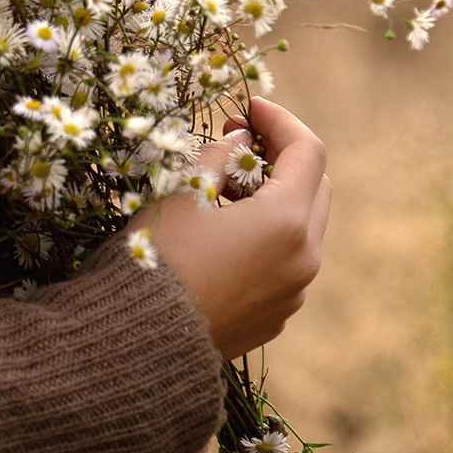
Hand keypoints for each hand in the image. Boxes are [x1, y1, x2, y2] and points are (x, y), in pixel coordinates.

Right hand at [139, 96, 330, 359]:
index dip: (279, 119)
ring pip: (302, 227)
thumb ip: (219, 156)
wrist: (137, 344)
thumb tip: (241, 143)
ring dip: (274, 199)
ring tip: (222, 191)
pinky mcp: (276, 317)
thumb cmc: (156, 259)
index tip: (247, 107)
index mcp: (286, 221)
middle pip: (315, 187)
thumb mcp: (181, 192)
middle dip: (280, 158)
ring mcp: (293, 292)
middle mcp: (304, 259)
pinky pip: (286, 263)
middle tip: (235, 144)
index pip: (307, 150)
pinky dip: (267, 237)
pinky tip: (223, 236)